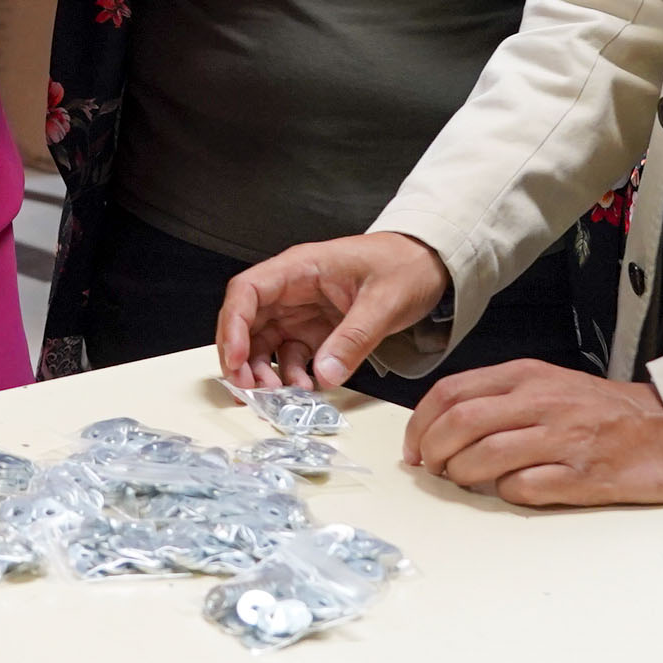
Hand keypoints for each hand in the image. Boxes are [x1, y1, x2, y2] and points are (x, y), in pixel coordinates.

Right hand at [217, 234, 447, 388]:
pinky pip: (292, 357)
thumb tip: (324, 375)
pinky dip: (292, 377)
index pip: (248, 291)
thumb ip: (353, 338)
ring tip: (279, 397)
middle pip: (248, 322)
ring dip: (265, 373)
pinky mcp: (316, 332)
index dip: (233, 325)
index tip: (236, 359)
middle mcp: (293, 290)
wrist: (429, 265)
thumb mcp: (384, 300)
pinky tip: (306, 390)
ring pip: (265, 344)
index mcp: (300, 268)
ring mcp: (302, 312)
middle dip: (241, 358)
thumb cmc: (404, 265)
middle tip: (247, 391)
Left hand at [402, 364, 662, 505]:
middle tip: (431, 470)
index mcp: (527, 376)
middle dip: (432, 453)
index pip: (451, 392)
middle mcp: (542, 402)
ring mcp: (562, 439)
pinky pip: (523, 488)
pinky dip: (504, 493)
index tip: (413, 448)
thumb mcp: (547, 384)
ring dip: (462, 476)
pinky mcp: (581, 476)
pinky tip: (509, 490)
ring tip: (465, 483)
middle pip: (460, 424)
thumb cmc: (600, 411)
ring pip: (485, 457)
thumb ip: (498, 398)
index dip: (419, 424)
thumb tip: (442, 426)